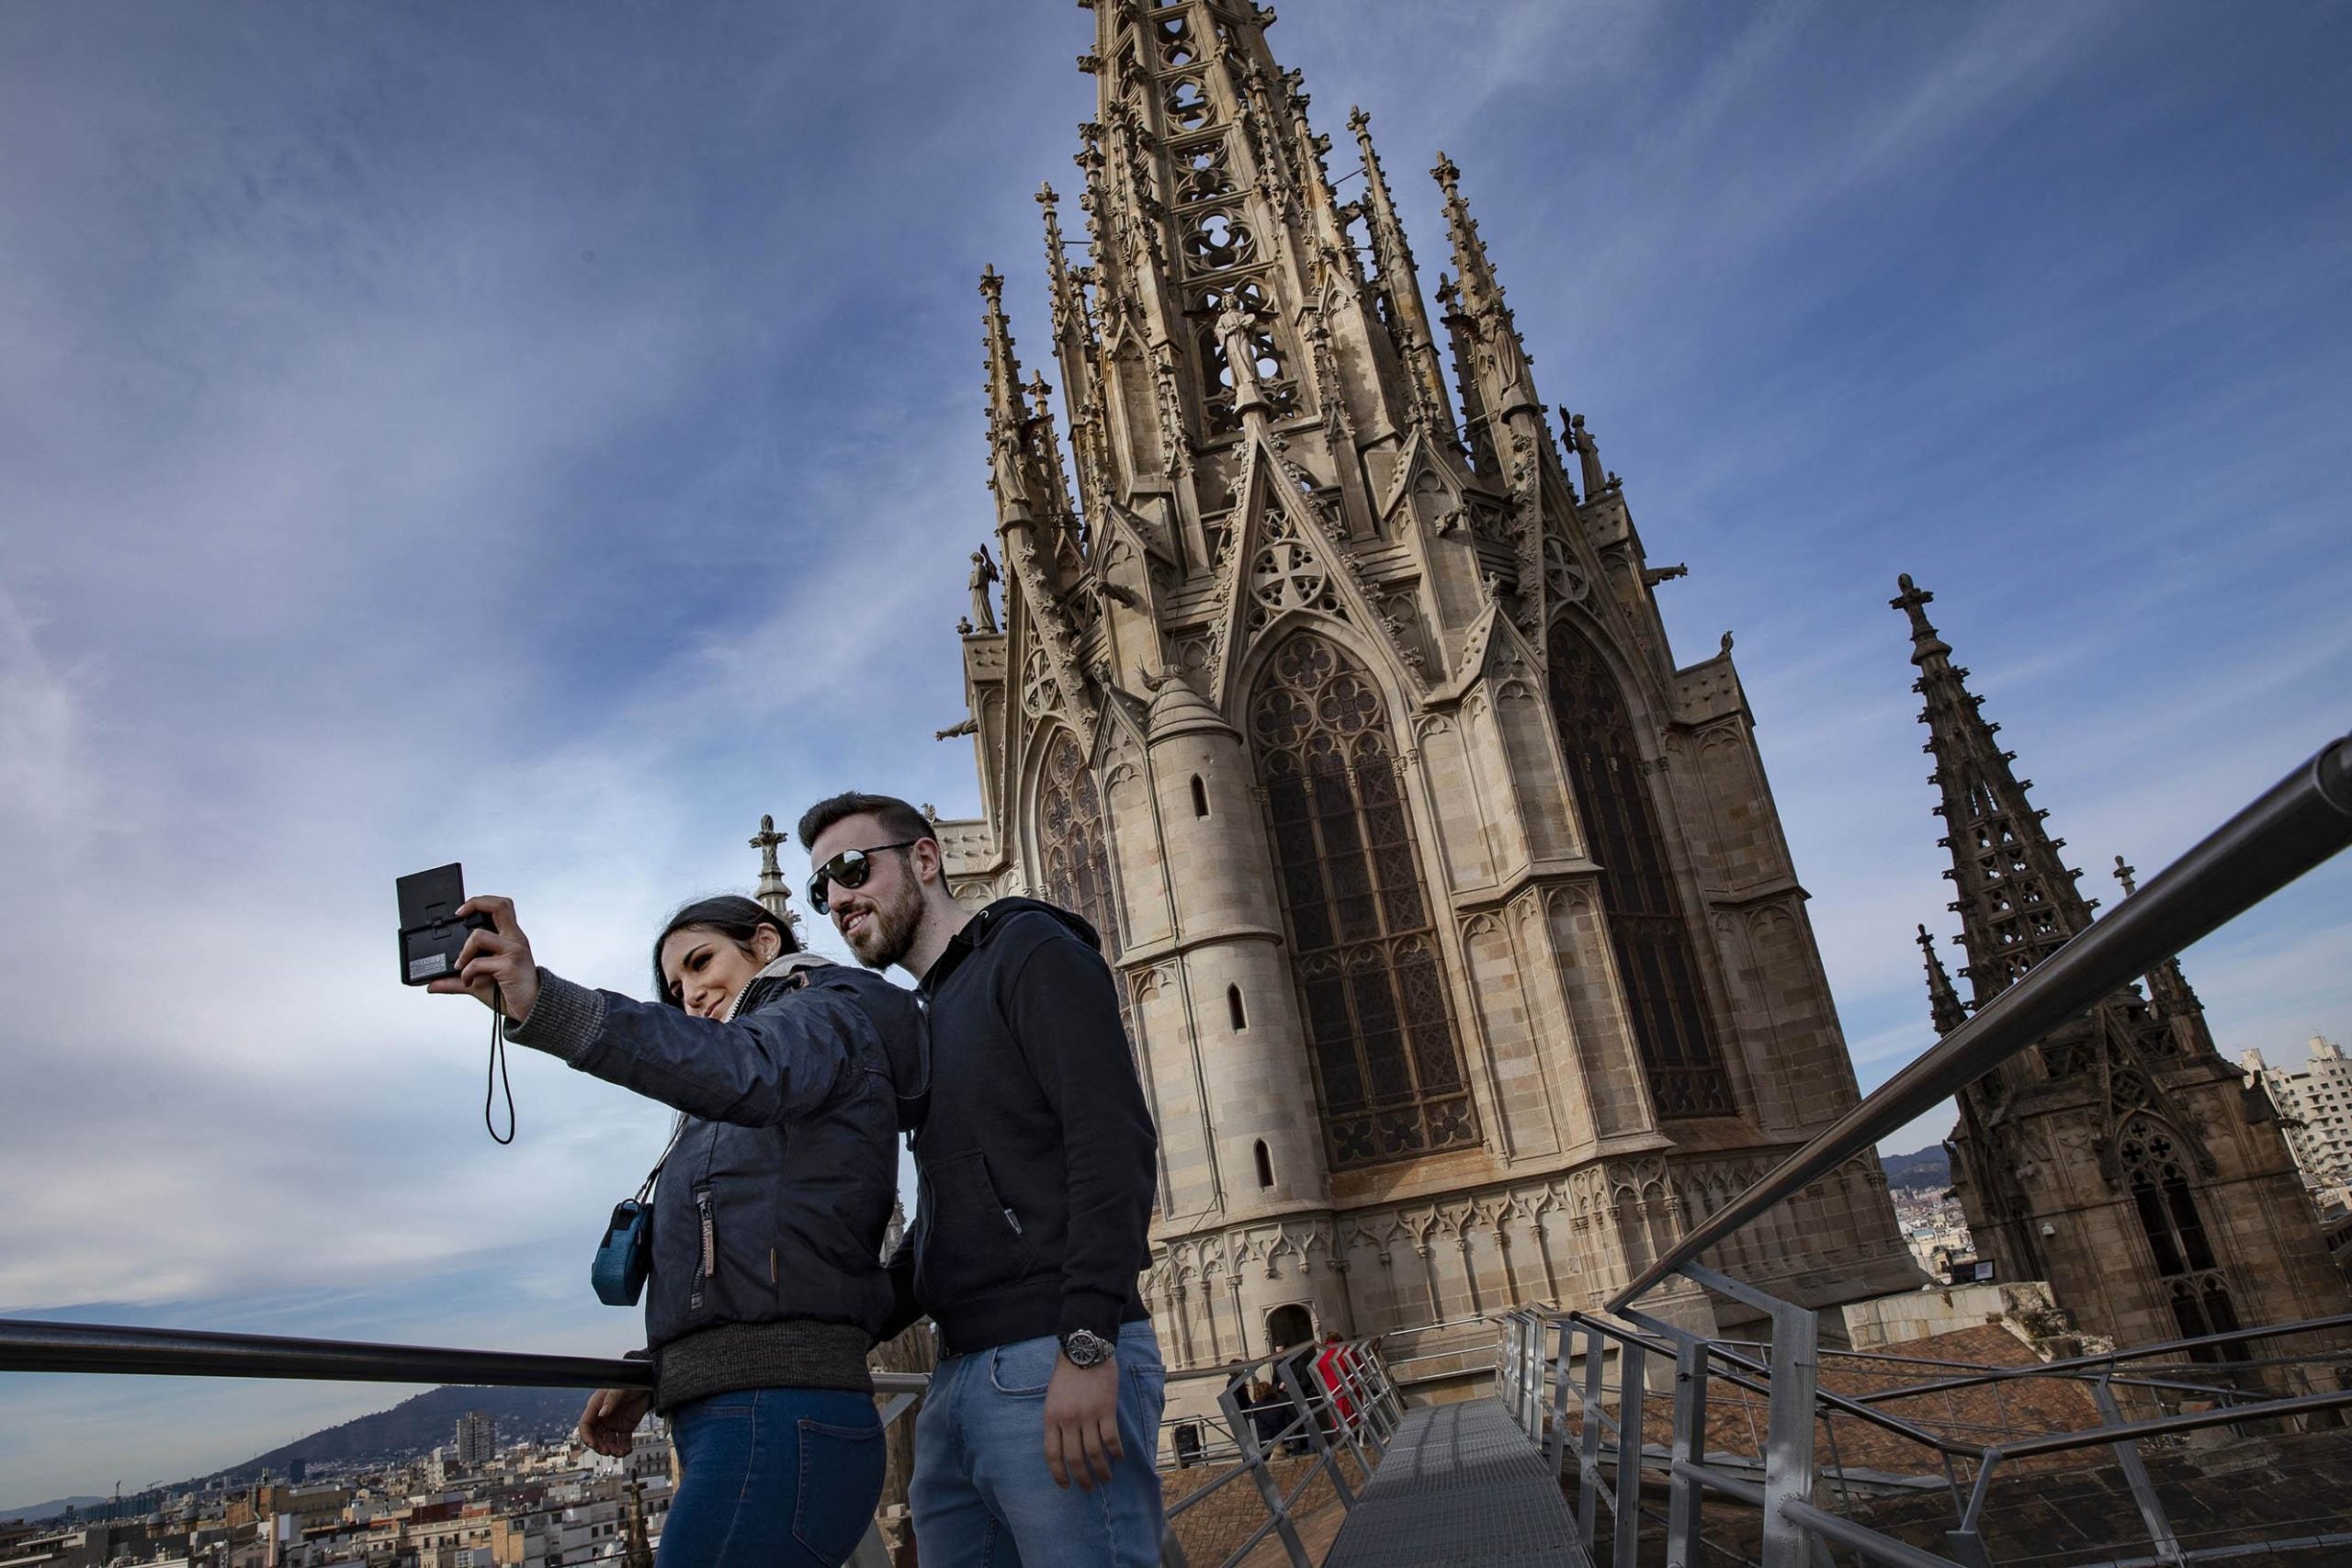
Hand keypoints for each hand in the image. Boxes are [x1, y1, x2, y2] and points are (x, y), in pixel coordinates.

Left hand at [424, 894, 538, 1021]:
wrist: (530, 1009)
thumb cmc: (510, 993)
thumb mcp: (479, 982)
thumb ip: (456, 980)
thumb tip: (432, 984)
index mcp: (510, 937)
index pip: (500, 906)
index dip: (480, 902)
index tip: (460, 912)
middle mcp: (514, 939)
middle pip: (499, 905)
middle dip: (475, 904)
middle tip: (458, 916)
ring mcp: (513, 950)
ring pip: (480, 934)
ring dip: (464, 951)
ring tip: (461, 966)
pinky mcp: (509, 965)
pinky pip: (478, 963)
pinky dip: (467, 973)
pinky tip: (468, 981)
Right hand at [579, 1387, 651, 1456]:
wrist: (648, 1384)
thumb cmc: (631, 1382)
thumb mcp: (620, 1389)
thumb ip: (610, 1400)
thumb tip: (601, 1414)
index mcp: (596, 1407)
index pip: (585, 1425)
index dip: (587, 1437)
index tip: (593, 1445)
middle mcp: (603, 1417)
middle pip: (595, 1437)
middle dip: (600, 1447)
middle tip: (608, 1451)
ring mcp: (613, 1424)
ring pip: (608, 1442)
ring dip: (612, 1450)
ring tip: (621, 1452)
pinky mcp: (625, 1428)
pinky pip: (622, 1441)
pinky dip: (624, 1448)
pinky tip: (627, 1450)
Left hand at [1042, 1354, 1120, 1490]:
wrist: (1084, 1350)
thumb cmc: (1067, 1374)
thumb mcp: (1052, 1399)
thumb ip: (1056, 1422)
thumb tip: (1063, 1448)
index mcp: (1051, 1418)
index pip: (1052, 1455)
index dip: (1059, 1474)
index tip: (1066, 1486)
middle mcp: (1068, 1420)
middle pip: (1075, 1458)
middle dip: (1082, 1478)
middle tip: (1089, 1488)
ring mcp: (1088, 1415)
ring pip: (1095, 1453)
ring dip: (1102, 1470)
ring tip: (1107, 1478)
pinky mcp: (1106, 1409)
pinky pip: (1111, 1438)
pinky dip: (1116, 1451)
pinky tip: (1119, 1457)